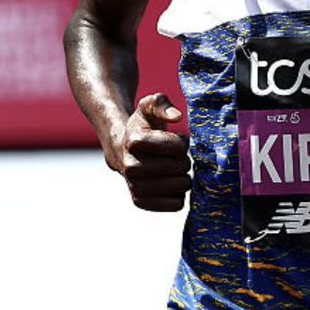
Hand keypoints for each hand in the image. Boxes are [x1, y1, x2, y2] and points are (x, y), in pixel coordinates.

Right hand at [104, 92, 190, 211]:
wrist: (123, 148)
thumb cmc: (144, 126)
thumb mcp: (150, 106)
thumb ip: (162, 104)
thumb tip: (176, 117)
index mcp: (134, 141)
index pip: (178, 147)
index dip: (183, 142)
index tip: (177, 140)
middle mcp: (130, 166)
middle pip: (180, 167)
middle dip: (185, 160)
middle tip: (178, 157)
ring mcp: (134, 186)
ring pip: (180, 187)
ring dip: (185, 178)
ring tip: (176, 170)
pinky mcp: (141, 201)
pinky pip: (176, 204)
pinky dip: (180, 194)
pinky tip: (172, 184)